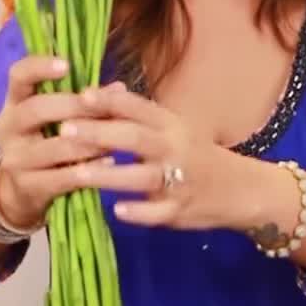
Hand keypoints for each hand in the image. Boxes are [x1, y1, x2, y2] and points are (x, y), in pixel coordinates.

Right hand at [0, 55, 123, 229]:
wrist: (20, 191)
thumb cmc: (45, 142)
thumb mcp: (54, 119)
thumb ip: (83, 102)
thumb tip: (119, 88)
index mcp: (13, 103)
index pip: (18, 75)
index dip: (39, 67)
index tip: (66, 65)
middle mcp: (7, 128)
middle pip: (36, 109)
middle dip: (74, 106)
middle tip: (102, 105)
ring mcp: (14, 159)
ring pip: (53, 147)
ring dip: (88, 141)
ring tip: (115, 137)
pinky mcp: (27, 186)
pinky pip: (62, 177)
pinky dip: (89, 169)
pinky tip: (109, 163)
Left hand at [59, 84, 257, 230]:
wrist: (241, 190)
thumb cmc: (195, 154)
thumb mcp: (172, 129)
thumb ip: (136, 116)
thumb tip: (93, 94)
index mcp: (171, 124)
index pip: (138, 108)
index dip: (109, 101)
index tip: (80, 95)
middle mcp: (175, 148)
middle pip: (134, 138)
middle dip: (99, 134)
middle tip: (64, 131)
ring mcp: (179, 180)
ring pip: (142, 176)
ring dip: (109, 175)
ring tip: (77, 174)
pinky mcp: (180, 210)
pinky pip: (158, 211)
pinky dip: (138, 211)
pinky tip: (116, 210)